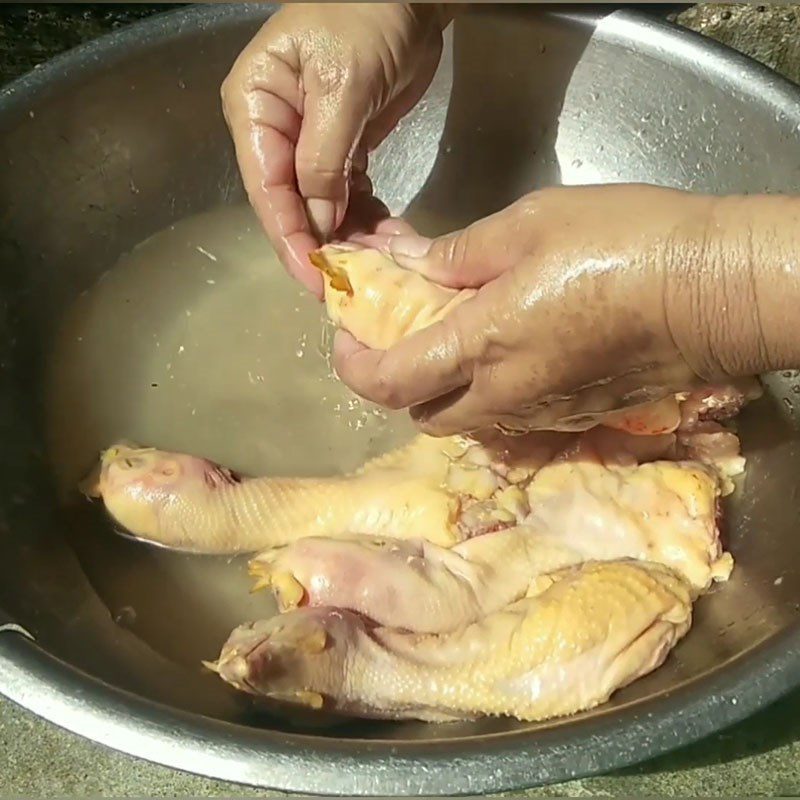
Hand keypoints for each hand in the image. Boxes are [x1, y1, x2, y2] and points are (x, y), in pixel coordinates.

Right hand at [221, 3, 448, 295]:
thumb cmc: (366, 18)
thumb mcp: (344, 88)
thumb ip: (325, 160)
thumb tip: (317, 223)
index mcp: (256, 108)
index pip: (267, 188)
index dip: (290, 238)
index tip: (314, 278)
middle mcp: (275, 131)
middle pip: (291, 205)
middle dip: (322, 245)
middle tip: (352, 283)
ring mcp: (308, 144)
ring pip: (322, 208)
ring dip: (351, 238)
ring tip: (381, 264)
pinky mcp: (341, 151)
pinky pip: (349, 197)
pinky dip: (368, 220)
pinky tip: (388, 239)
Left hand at [333, 183, 788, 435]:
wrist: (715, 293)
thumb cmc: (623, 243)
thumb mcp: (529, 224)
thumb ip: (457, 253)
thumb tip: (407, 264)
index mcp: (483, 345)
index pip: (389, 381)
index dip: (353, 364)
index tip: (348, 333)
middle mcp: (504, 396)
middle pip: (421, 413)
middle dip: (397, 379)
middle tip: (400, 333)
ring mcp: (542, 414)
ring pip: (465, 421)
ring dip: (442, 389)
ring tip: (452, 337)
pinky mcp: (576, 417)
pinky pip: (510, 418)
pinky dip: (488, 394)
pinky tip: (507, 350)